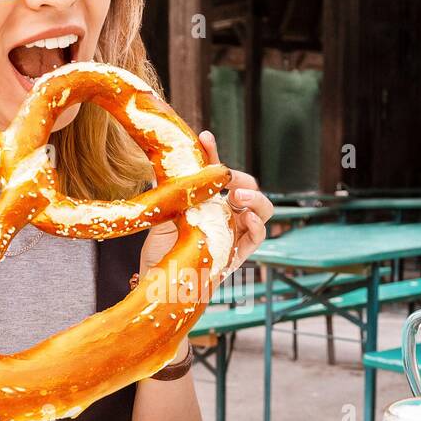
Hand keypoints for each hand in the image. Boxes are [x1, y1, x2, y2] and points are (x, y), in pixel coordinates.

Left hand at [137, 130, 273, 297]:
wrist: (158, 282)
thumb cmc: (161, 250)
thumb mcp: (165, 214)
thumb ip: (176, 192)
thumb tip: (168, 160)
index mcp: (210, 202)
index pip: (218, 174)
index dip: (214, 154)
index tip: (205, 138)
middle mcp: (226, 215)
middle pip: (248, 188)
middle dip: (241, 178)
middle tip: (226, 178)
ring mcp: (235, 234)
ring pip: (261, 209)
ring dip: (255, 198)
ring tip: (239, 195)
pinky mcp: (237, 255)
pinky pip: (258, 238)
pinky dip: (257, 225)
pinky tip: (247, 217)